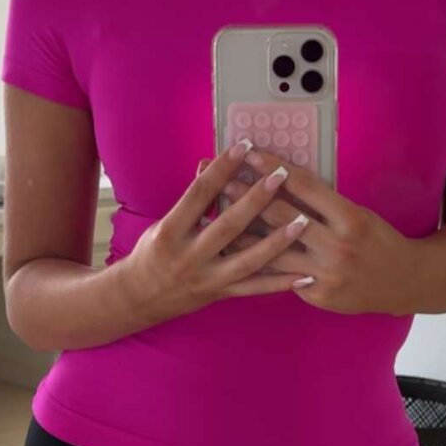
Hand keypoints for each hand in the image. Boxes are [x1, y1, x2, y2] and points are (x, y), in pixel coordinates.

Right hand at [120, 143, 316, 324]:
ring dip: (277, 241)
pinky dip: (281, 282)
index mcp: (172, 231)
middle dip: (257, 199)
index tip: (244, 146)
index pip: (200, 194)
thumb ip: (192, 199)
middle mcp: (190, 256)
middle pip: (228, 225)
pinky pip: (255, 289)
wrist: (141, 298)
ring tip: (303, 222)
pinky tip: (305, 274)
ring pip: (248, 260)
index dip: (222, 169)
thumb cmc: (154, 251)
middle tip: (281, 175)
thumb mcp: (166, 221)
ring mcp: (207, 278)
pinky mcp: (221, 294)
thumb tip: (210, 163)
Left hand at [197, 145, 413, 314]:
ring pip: (274, 252)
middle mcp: (337, 246)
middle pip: (282, 217)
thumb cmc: (377, 239)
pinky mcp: (318, 296)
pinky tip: (237, 253)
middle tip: (223, 180)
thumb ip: (323, 203)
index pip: (304, 186)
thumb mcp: (358, 213)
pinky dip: (259, 263)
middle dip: (249, 196)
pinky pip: (282, 278)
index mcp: (350, 218)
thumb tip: (281, 181)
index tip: (251, 153)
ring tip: (221, 217)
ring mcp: (326, 275)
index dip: (274, 167)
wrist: (403, 282)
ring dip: (244, 232)